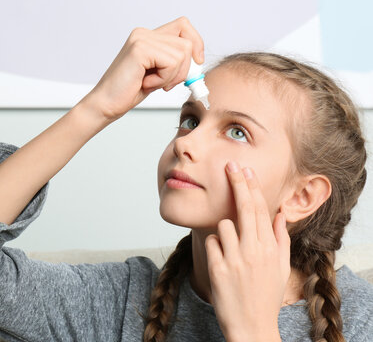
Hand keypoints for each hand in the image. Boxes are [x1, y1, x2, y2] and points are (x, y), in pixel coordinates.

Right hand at [85, 16, 203, 121]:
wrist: (107, 104)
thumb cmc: (129, 91)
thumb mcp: (159, 73)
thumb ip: (175, 62)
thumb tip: (198, 60)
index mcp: (148, 36)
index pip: (184, 26)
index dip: (196, 43)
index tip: (196, 63)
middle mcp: (144, 33)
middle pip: (187, 42)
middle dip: (184, 69)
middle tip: (166, 83)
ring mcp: (141, 39)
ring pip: (182, 54)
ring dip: (172, 76)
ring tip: (152, 83)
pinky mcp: (140, 49)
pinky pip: (171, 62)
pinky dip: (163, 79)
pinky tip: (146, 83)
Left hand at [205, 161, 290, 341]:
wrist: (251, 327)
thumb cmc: (265, 296)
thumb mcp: (280, 268)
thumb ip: (280, 239)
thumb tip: (278, 214)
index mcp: (270, 248)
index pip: (261, 209)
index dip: (251, 187)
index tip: (245, 170)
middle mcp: (254, 250)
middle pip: (244, 208)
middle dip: (236, 183)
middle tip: (229, 166)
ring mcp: (235, 259)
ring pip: (223, 225)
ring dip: (224, 231)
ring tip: (231, 250)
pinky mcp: (217, 269)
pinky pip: (211, 243)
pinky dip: (214, 247)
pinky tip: (221, 261)